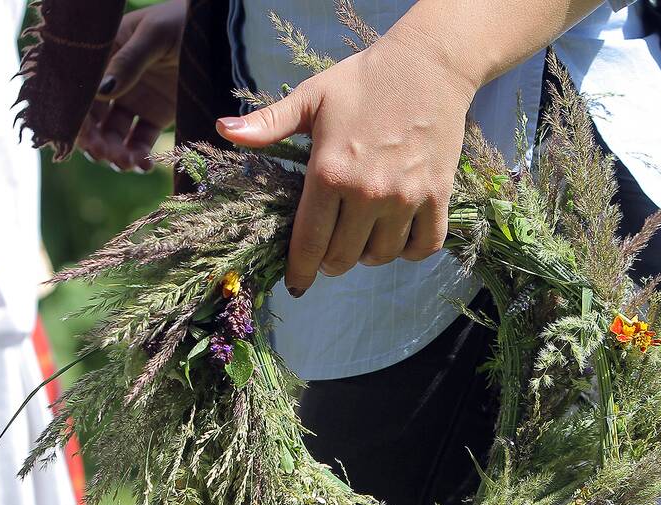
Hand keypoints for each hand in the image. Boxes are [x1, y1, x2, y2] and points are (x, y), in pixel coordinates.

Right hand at [77, 0, 185, 171]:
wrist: (220, 31)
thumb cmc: (184, 21)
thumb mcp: (155, 34)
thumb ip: (129, 60)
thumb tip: (101, 90)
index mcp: (104, 56)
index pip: (80, 89)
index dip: (77, 115)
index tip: (85, 136)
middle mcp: (113, 80)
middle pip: (93, 118)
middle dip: (94, 140)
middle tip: (104, 154)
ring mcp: (134, 99)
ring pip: (114, 134)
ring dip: (114, 152)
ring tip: (127, 163)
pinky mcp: (156, 115)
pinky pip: (141, 141)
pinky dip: (139, 156)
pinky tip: (143, 165)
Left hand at [216, 22, 475, 295]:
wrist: (428, 65)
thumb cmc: (363, 80)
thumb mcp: (310, 98)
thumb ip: (268, 124)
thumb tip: (223, 130)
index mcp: (329, 172)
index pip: (309, 242)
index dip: (299, 270)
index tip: (296, 284)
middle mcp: (367, 191)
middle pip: (343, 257)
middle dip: (330, 263)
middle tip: (329, 254)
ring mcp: (405, 196)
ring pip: (381, 256)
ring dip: (367, 256)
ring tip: (361, 240)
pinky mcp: (437, 195)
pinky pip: (423, 246)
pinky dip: (409, 251)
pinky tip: (398, 239)